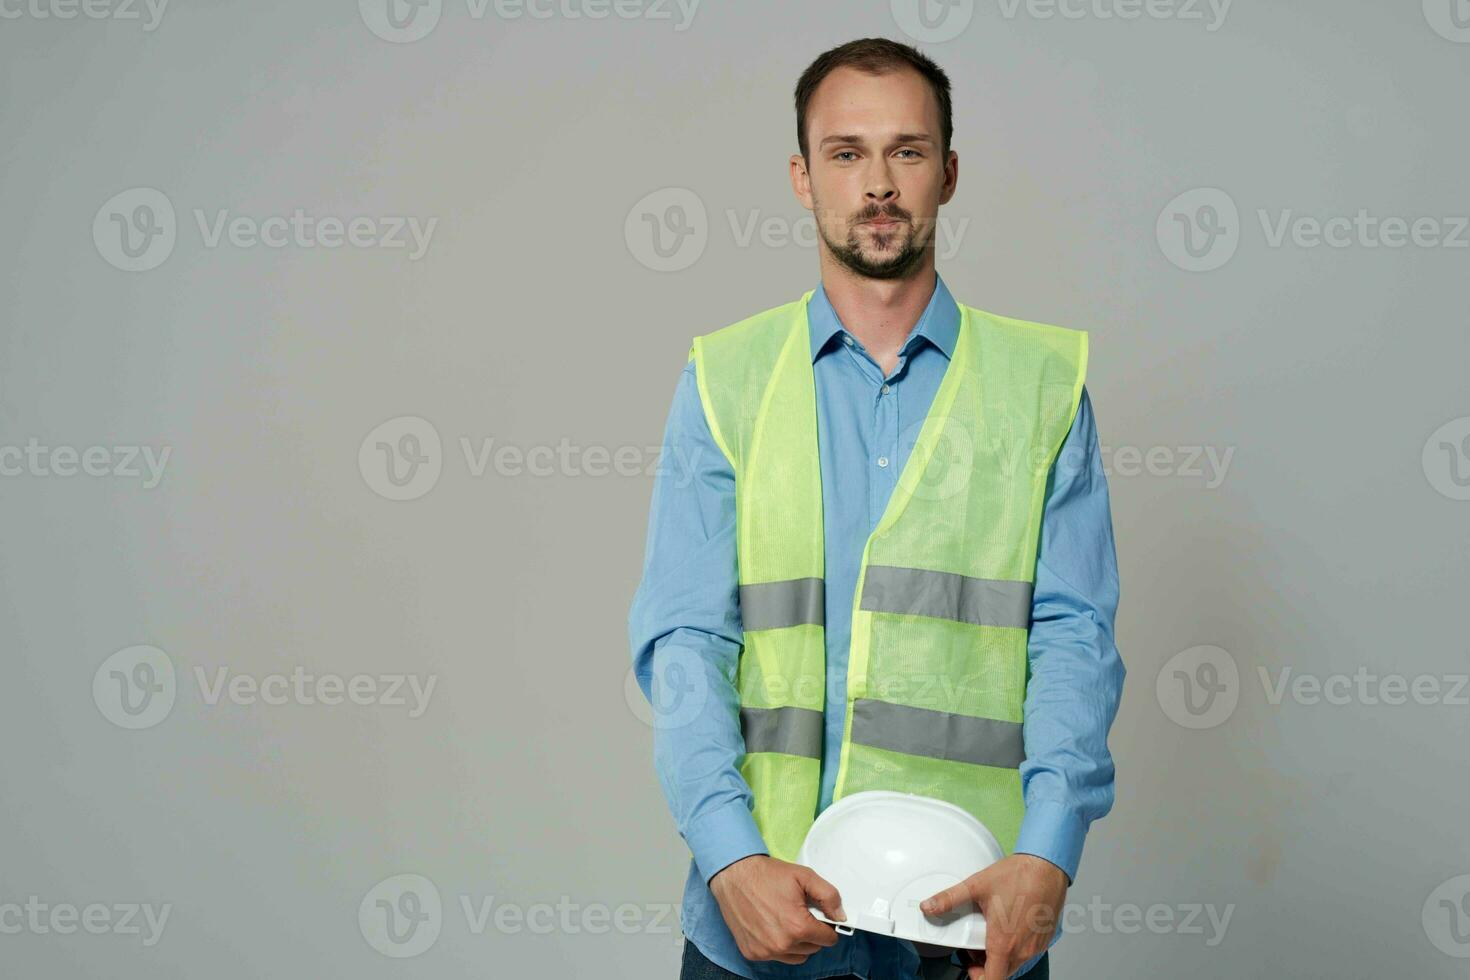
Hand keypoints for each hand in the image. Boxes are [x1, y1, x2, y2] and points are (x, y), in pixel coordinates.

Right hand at [708, 855, 844, 964]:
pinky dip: (779, 946)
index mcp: (798, 927)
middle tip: (800, 913)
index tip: (819, 918)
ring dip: (797, 943)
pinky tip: (772, 926)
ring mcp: (765, 951)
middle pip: (813, 948)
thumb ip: (829, 896)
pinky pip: (776, 957)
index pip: (828, 939)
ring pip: (797, 957)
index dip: (827, 926)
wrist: (734, 875)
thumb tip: (840, 916)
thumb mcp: (804, 876)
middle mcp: (782, 944)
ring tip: (786, 920)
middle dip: (812, 933)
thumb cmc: (766, 875)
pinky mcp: (752, 953)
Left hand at [920, 854, 1066, 979]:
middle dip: (985, 967)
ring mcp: (1035, 946)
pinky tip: (1007, 928)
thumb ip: (949, 898)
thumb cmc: (1018, 875)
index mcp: (1004, 942)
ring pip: (1014, 965)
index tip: (970, 967)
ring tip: (990, 935)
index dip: (978, 978)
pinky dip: (1014, 949)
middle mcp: (1022, 949)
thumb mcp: (976, 886)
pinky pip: (1026, 954)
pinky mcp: (1043, 939)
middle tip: (974, 948)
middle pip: (1001, 973)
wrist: (1046, 866)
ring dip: (1000, 958)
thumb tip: (929, 906)